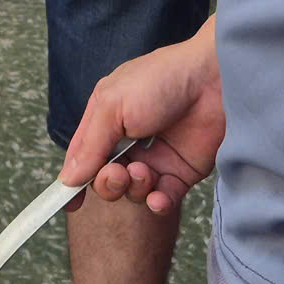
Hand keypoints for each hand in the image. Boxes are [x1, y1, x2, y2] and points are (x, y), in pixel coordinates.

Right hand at [60, 27, 224, 215]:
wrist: (215, 80)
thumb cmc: (161, 80)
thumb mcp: (112, 105)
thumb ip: (90, 145)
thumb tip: (68, 179)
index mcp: (107, 119)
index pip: (84, 156)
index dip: (73, 180)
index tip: (68, 203)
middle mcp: (129, 141)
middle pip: (105, 179)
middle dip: (106, 184)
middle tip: (117, 174)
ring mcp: (156, 158)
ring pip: (132, 192)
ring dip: (133, 188)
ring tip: (145, 172)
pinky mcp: (182, 172)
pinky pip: (162, 199)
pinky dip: (156, 204)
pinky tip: (157, 198)